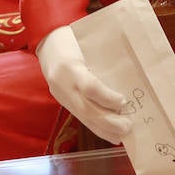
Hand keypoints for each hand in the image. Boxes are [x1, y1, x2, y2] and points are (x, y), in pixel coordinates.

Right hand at [36, 26, 131, 143]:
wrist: (47, 40)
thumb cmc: (73, 38)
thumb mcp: (88, 45)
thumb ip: (103, 62)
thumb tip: (127, 81)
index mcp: (69, 66)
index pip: (89, 87)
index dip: (107, 97)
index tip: (123, 102)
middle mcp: (62, 83)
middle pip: (85, 108)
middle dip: (108, 121)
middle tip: (127, 127)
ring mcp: (60, 93)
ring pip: (82, 117)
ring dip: (103, 129)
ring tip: (120, 135)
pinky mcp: (61, 100)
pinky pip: (79, 116)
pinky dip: (95, 127)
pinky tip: (109, 134)